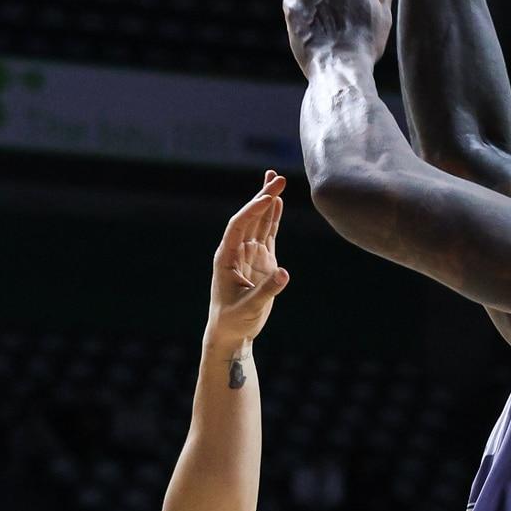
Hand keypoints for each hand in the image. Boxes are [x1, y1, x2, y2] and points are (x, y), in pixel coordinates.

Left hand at [206, 174, 289, 349]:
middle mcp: (237, 251)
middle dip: (263, 197)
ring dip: (267, 202)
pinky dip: (273, 219)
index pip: (239, 226)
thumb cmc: (233, 321)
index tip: (269, 198)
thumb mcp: (249, 307)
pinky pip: (268, 235)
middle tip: (278, 178)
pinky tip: (278, 203)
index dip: (253, 211)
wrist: (232, 332)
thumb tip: (285, 273)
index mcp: (226, 257)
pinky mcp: (262, 262)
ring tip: (278, 181)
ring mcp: (250, 255)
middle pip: (250, 218)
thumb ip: (267, 290)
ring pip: (259, 223)